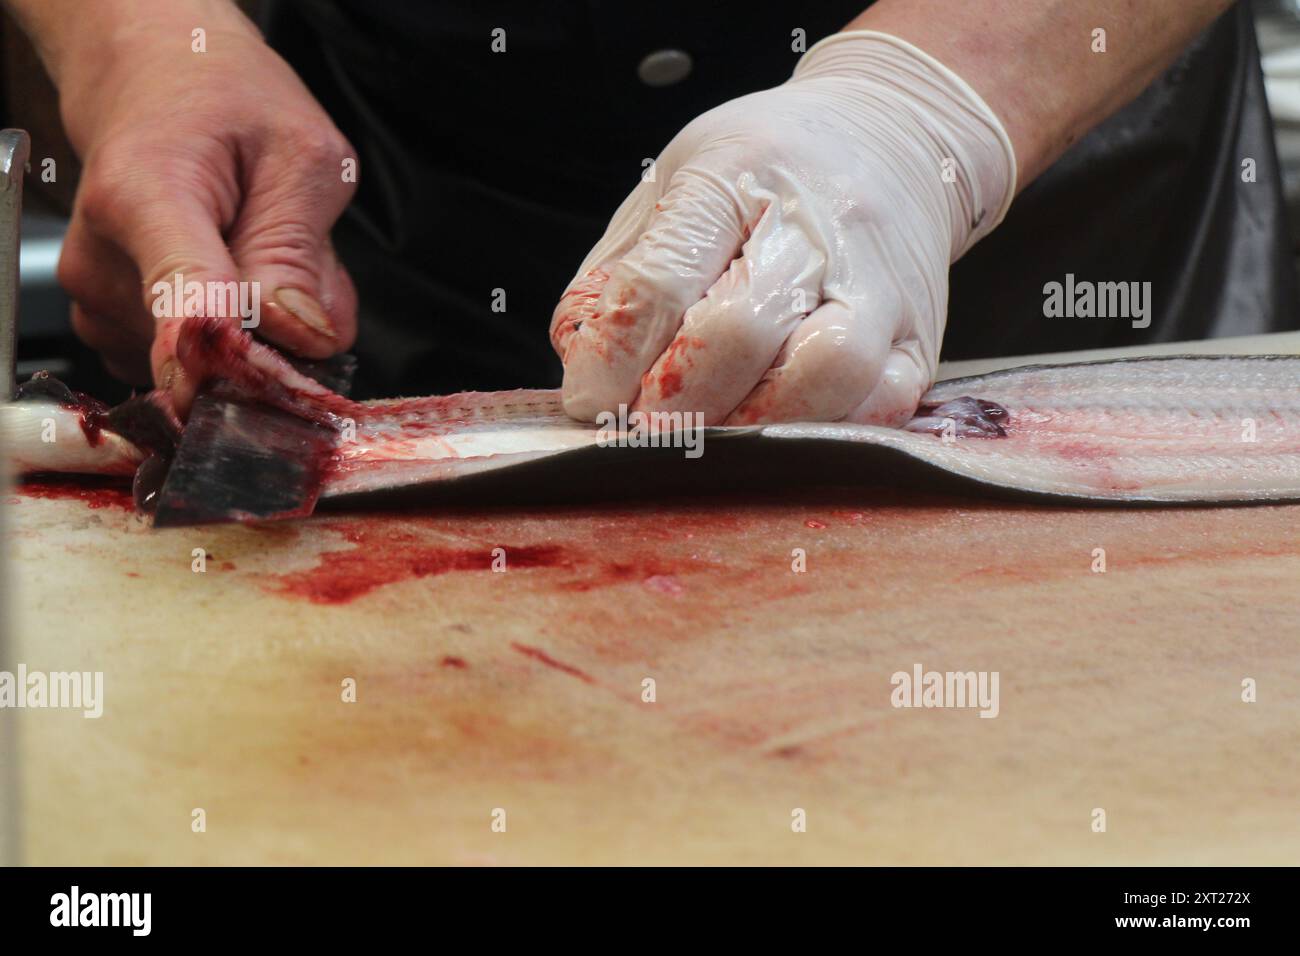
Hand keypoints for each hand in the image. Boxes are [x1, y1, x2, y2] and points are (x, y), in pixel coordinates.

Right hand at [50, 3, 356, 413]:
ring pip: (213, 362)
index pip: (185, 306)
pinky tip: (237, 275)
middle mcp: (103, 258)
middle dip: (285, 328)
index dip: (235, 360)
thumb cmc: (229, 107)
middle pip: (214, 349)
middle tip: (302, 255)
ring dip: (265, 328)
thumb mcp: (300, 156)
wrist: (159, 82)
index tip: (268, 383)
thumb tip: (303, 337)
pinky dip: (233, 334)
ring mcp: (98, 300)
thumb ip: (299, 251)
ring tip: (263, 248)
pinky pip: (194, 364)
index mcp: (145, 197)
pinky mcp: (109, 327)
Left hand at [551, 31, 1014, 425]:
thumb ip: (623, 277)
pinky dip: (824, 432)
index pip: (666, 272)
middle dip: (681, 398)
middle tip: (648, 427)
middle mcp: (816, 223)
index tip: (591, 398)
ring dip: (756, 424)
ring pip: (828, 372)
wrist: (892, 136)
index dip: (618, 352)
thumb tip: (589, 379)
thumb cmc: (764, 174)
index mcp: (736, 172)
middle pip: (744, 327)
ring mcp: (880, 283)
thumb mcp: (675, 188)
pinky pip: (882, 404)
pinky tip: (781, 426)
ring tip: (717, 433)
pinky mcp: (921, 337)